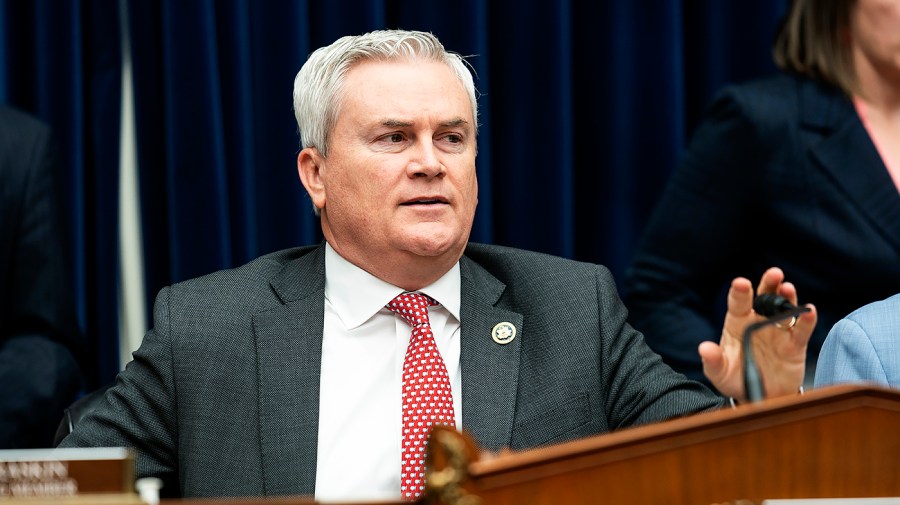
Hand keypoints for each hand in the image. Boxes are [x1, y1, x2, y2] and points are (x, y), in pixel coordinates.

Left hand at [698, 267, 816, 401]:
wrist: (759, 396)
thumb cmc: (735, 379)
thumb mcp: (719, 373)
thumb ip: (713, 361)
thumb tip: (704, 349)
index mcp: (737, 323)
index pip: (738, 303)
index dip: (740, 292)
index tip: (741, 283)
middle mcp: (759, 322)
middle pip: (764, 297)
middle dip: (769, 283)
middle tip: (774, 273)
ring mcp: (778, 331)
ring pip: (784, 309)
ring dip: (788, 297)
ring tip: (788, 288)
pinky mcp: (794, 345)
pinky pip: (802, 330)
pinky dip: (806, 320)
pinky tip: (809, 310)